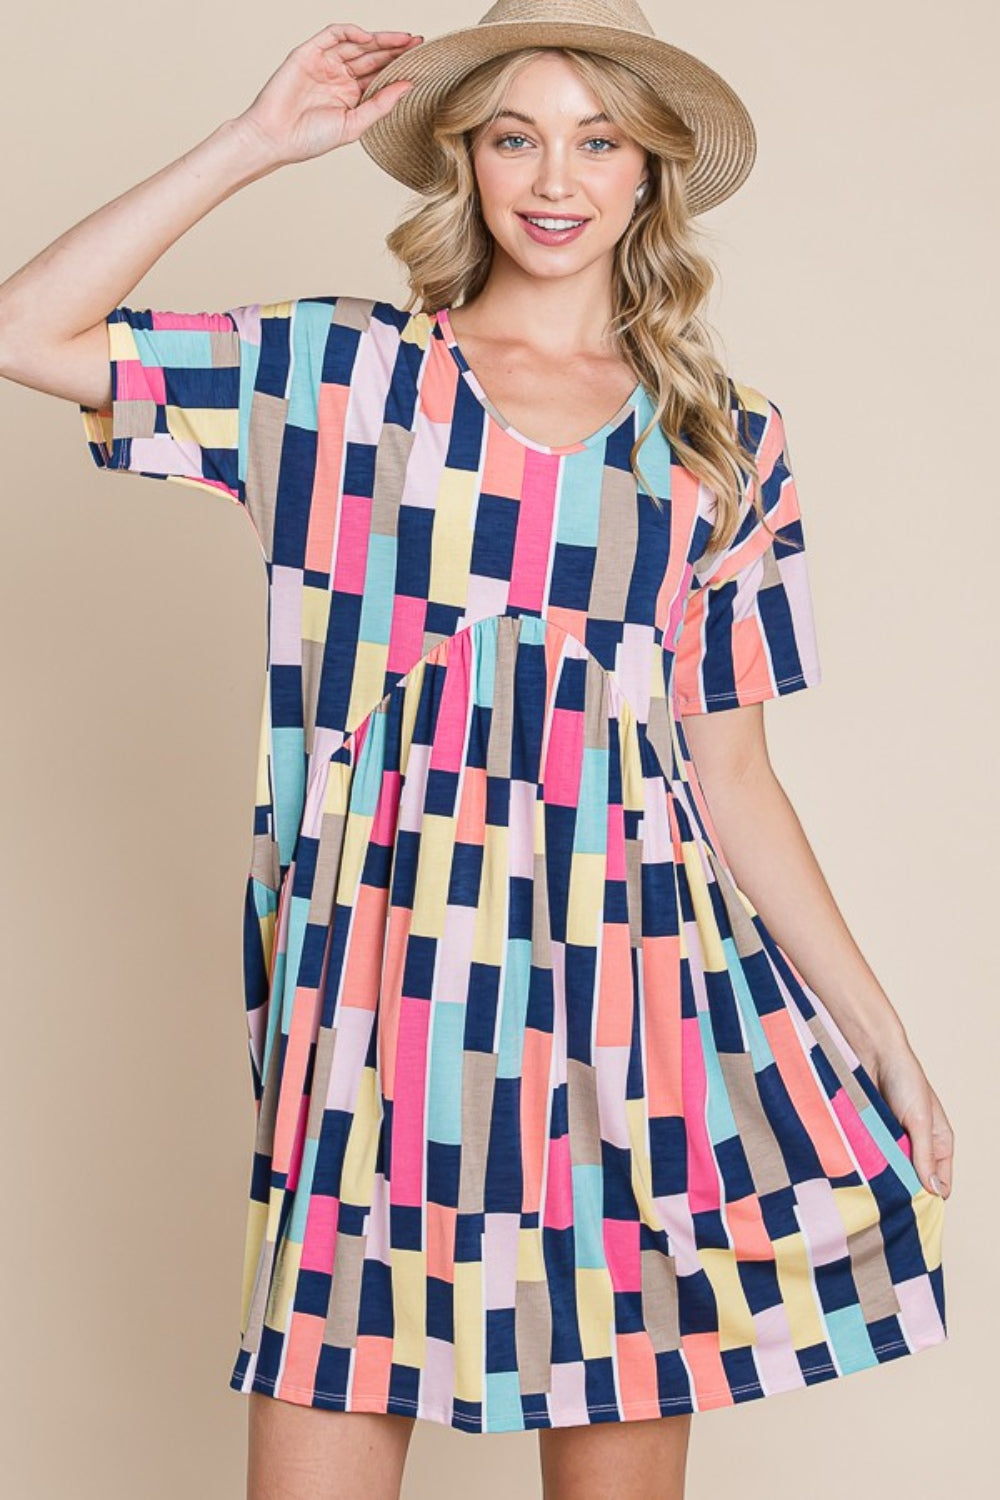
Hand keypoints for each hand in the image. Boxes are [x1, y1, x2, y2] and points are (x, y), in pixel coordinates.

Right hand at [236, 21, 423, 167]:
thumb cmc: (310, 139)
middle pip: (371, 56)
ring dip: (379, 39)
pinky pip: (332, 35)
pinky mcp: (308, 53)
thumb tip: (408, 86)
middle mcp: (338, 77)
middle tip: (417, 42)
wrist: (275, 138)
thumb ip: (381, 105)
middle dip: (394, 48)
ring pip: (356, 43)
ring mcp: (324, 63)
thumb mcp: (354, 125)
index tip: (421, 60)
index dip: (398, 66)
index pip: (379, 75)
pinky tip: (368, 37)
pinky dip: (350, 32)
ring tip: (402, 39)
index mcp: (350, 95)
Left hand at [866, 1036, 954, 1198]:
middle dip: (904, 1191)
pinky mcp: (872, 1134)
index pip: (940, 1183)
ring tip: (873, 1186)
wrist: (873, 1051)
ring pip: (891, 1172)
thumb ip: (925, 1154)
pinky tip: (860, 1171)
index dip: (929, 1198)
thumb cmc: (905, 1078)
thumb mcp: (920, 1120)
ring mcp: (893, 1141)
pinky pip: (872, 1158)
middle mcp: (918, 1144)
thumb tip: (933, 1191)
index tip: (913, 1211)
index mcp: (939, 1142)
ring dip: (884, 1178)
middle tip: (889, 1202)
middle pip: (913, 1182)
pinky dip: (868, 1164)